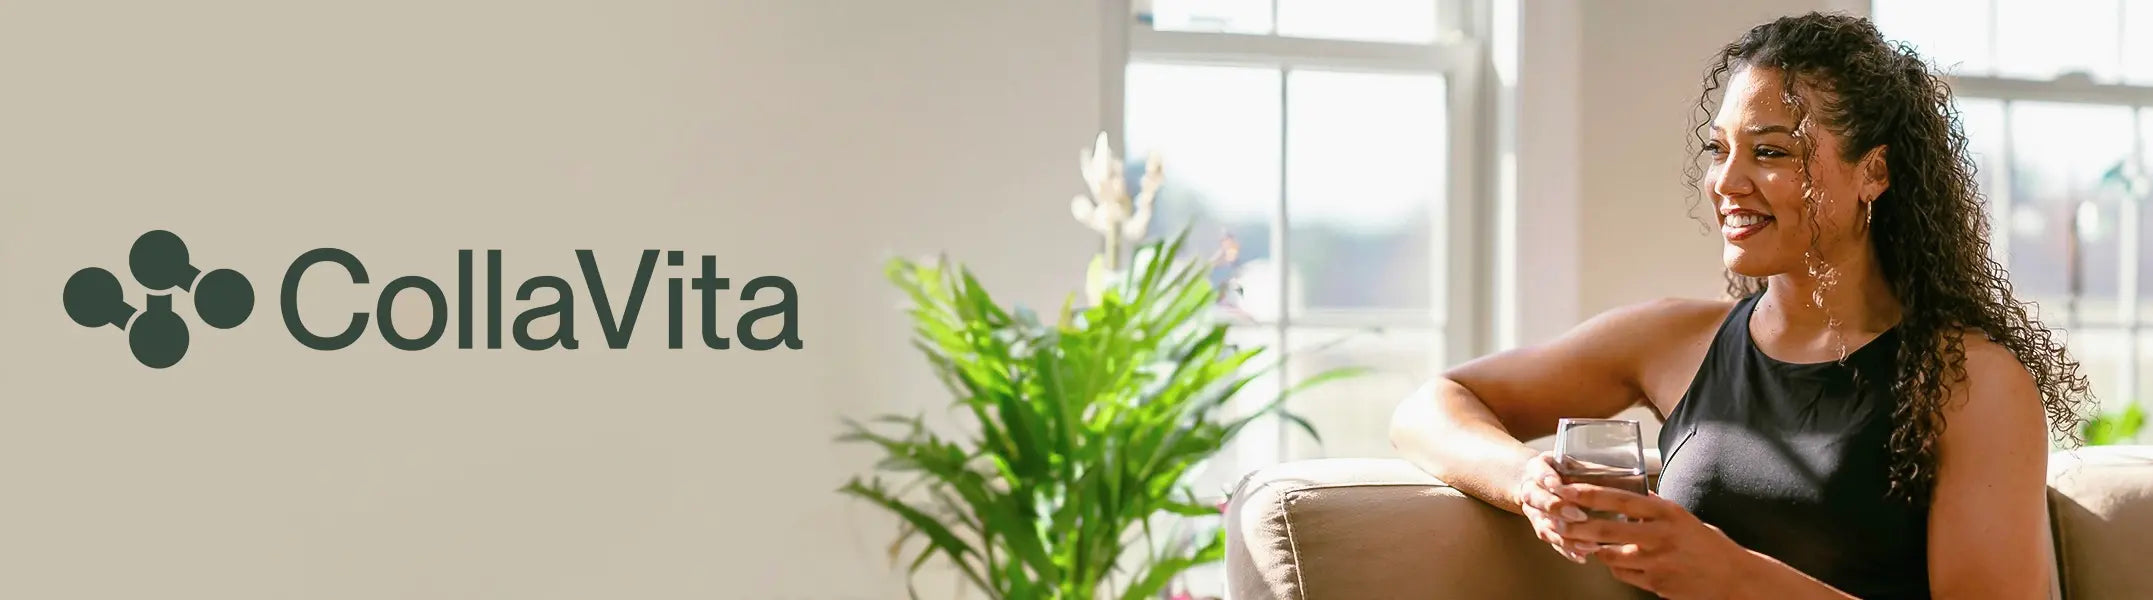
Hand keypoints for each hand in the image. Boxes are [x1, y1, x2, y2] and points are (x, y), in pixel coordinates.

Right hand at [1514, 451, 1594, 562]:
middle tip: (1580, 516)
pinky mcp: (1540, 528)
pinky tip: (1582, 556)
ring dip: (1564, 535)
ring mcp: (1533, 511)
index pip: (1538, 470)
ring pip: (1543, 524)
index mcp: (1538, 467)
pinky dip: (1566, 549)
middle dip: (1557, 508)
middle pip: (1536, 499)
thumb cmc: (1566, 472)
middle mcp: (1531, 489)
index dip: (1547, 478)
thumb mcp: (1576, 463)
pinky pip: (1551, 540)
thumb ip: (1596, 470)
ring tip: (1588, 543)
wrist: (1540, 483)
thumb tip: (1632, 478)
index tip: (1558, 485)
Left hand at [1554, 482, 1755, 599]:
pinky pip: (1622, 574)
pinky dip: (1613, 566)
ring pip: (1609, 554)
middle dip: (1576, 524)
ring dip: (1591, 548)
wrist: (1733, 577)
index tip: (1566, 489)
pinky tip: (1615, 560)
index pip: (1620, 498)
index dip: (1589, 494)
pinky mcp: (1655, 582)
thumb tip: (1633, 492)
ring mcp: (1657, 561)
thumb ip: (1655, 506)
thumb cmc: (1706, 544)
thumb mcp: (1682, 516)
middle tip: (1556, 520)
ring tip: (1580, 540)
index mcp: (1667, 513)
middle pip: (1606, 529)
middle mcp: (1660, 535)